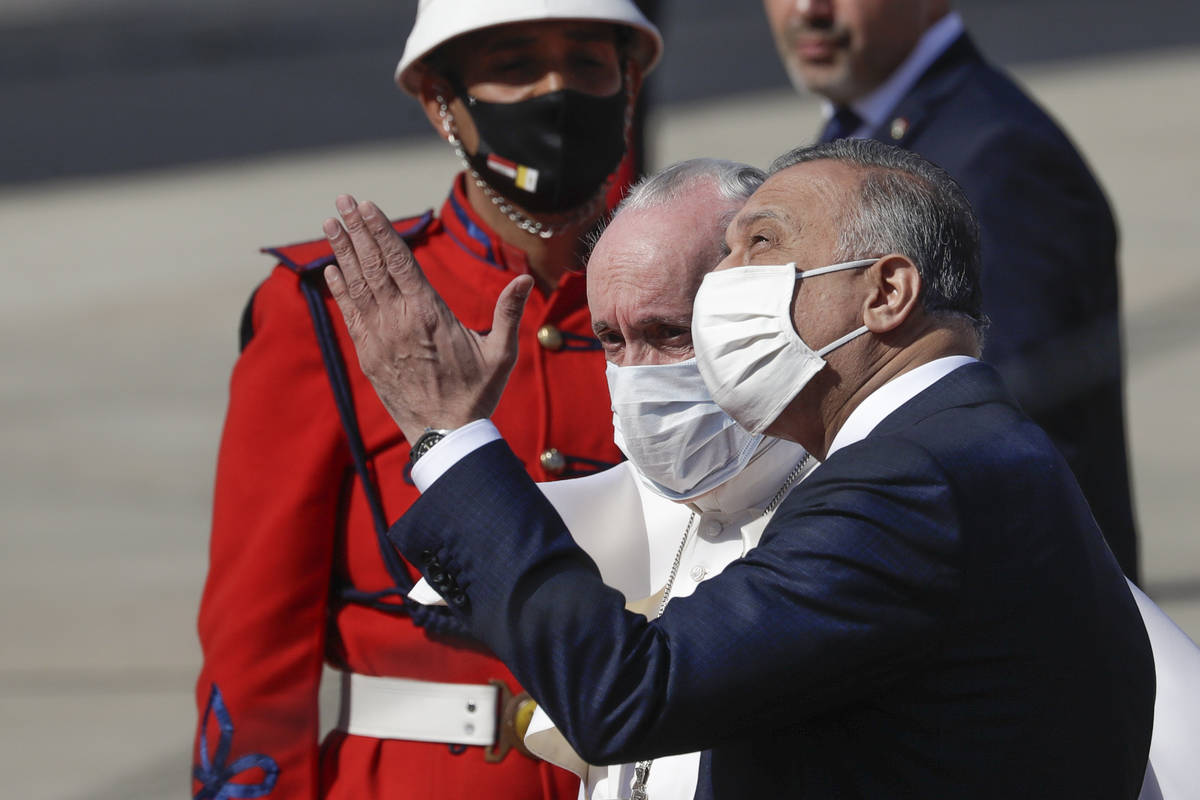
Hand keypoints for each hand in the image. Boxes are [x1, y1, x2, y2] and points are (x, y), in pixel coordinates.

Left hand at [323, 194, 532, 444]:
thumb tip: (525, 280)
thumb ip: (508, 313)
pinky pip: (350, 314)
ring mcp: (379, 338)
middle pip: (373, 265)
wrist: (445, 435)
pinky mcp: (369, 355)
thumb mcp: (501, 353)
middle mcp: (399, 320)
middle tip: (343, 200)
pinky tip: (331, 269)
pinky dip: (340, 289)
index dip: (381, 230)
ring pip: (357, 285)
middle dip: (356, 229)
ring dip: (343, 251)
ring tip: (330, 222)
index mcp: (429, 313)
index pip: (400, 261)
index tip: (367, 206)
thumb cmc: (477, 394)